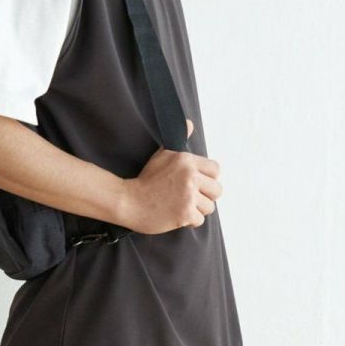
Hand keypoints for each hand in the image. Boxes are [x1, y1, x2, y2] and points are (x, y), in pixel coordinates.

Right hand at [120, 119, 221, 234]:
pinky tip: (177, 215)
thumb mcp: (162, 154)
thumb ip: (180, 140)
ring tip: (182, 207)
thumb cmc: (145, 180)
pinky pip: (199, 220)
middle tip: (190, 198)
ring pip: (209, 207)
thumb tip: (190, 124)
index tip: (197, 183)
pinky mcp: (185, 213)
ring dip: (198, 210)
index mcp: (186, 160)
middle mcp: (190, 176)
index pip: (215, 170)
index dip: (208, 178)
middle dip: (206, 196)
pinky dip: (189, 221)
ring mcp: (188, 196)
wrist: (127, 200)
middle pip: (217, 190)